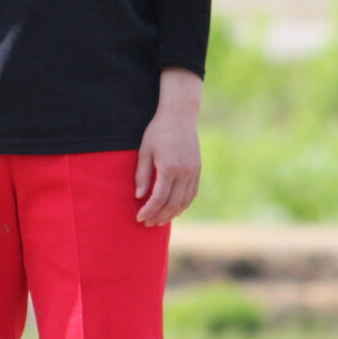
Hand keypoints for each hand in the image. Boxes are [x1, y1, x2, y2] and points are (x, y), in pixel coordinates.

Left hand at [134, 104, 200, 226]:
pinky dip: (183, 205)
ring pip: (184, 201)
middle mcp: (184, 172)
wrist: (180, 115)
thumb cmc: (158, 131)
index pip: (159, 198)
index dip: (148, 210)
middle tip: (147, 223)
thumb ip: (142, 174)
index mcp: (169, 168)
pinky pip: (192, 193)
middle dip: (159, 216)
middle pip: (172, 204)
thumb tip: (139, 196)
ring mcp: (194, 171)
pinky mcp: (198, 169)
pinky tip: (174, 210)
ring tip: (159, 220)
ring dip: (171, 214)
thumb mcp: (145, 150)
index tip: (139, 217)